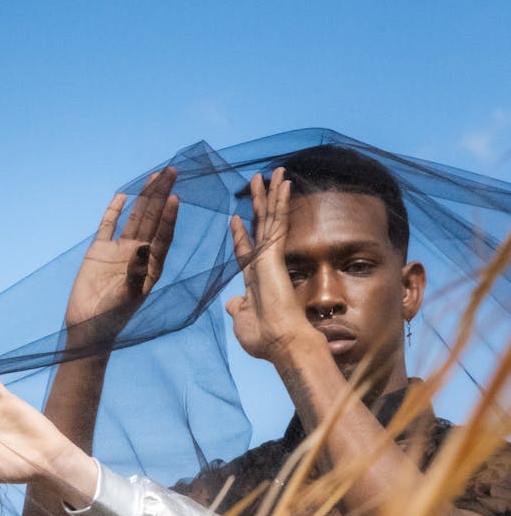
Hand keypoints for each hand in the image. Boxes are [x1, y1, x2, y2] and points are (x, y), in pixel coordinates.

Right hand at [65, 166, 178, 346]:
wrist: (88, 328)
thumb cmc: (111, 319)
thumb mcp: (125, 298)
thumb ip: (134, 274)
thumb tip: (142, 248)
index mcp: (150, 268)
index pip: (163, 237)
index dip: (169, 218)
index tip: (176, 198)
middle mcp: (138, 255)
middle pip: (153, 220)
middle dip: (162, 196)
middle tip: (173, 172)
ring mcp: (119, 252)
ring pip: (134, 218)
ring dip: (145, 198)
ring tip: (156, 176)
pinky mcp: (99, 252)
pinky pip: (108, 226)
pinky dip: (114, 211)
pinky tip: (123, 196)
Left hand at [225, 168, 320, 365]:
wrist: (281, 343)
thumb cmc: (264, 340)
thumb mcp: (242, 323)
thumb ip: (237, 309)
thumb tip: (231, 302)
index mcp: (255, 281)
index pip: (246, 251)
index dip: (240, 235)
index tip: (234, 219)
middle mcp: (264, 265)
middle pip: (260, 227)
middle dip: (258, 204)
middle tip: (257, 180)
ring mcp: (271, 258)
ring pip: (270, 218)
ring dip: (271, 194)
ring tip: (272, 171)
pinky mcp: (276, 254)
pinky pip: (278, 221)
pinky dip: (280, 201)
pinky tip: (284, 182)